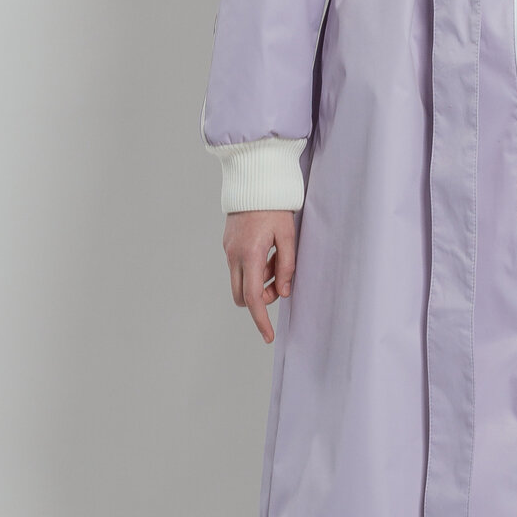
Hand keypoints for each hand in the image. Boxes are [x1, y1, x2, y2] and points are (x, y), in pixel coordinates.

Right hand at [223, 209, 296, 342]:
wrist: (253, 181)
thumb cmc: (274, 206)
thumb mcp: (288, 235)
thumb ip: (287, 266)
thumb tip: (283, 292)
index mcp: (250, 254)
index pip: (253, 298)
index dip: (261, 320)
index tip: (268, 336)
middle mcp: (234, 255)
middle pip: (242, 296)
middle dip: (259, 300)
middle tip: (278, 284)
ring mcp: (228, 250)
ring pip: (240, 282)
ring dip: (257, 282)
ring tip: (276, 259)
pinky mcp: (227, 244)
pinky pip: (238, 267)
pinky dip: (253, 269)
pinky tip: (267, 251)